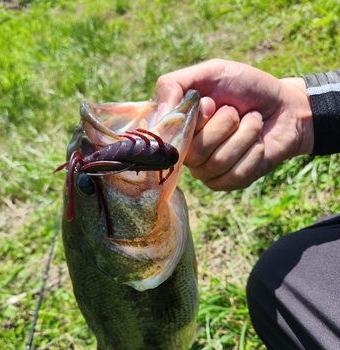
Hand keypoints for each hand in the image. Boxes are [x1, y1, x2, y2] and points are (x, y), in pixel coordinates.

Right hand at [155, 59, 313, 190]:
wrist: (286, 106)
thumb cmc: (246, 88)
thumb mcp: (211, 72)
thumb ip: (174, 85)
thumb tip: (157, 116)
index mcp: (178, 128)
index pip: (169, 137)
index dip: (195, 120)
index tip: (211, 103)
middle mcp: (188, 154)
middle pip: (195, 153)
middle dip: (224, 124)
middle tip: (236, 111)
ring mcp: (209, 171)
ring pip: (218, 163)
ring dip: (244, 134)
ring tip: (251, 122)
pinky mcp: (230, 183)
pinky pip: (236, 174)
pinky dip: (254, 151)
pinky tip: (258, 142)